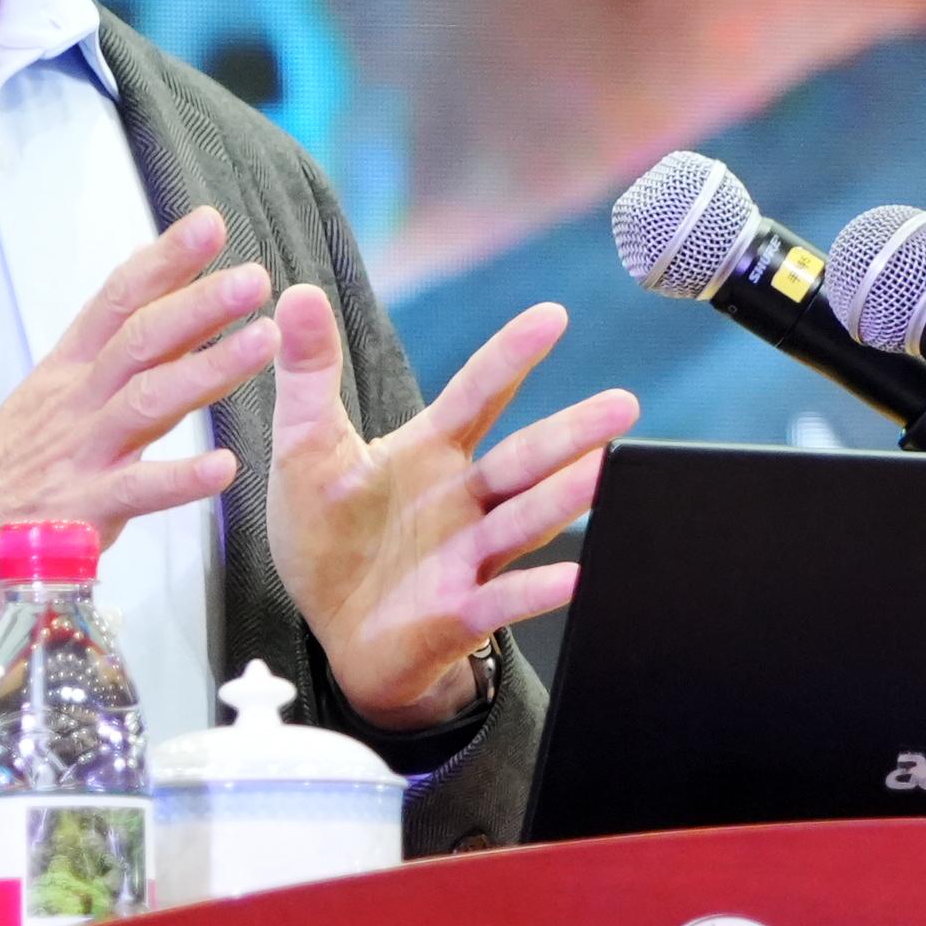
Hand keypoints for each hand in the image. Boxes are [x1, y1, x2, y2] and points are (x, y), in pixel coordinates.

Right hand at [0, 206, 270, 645]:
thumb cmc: (7, 477)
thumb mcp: (50, 402)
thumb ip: (109, 358)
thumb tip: (159, 298)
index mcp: (65, 373)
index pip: (117, 301)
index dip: (164, 259)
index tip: (210, 223)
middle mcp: (73, 404)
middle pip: (140, 339)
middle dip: (199, 303)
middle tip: (255, 276)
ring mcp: (76, 456)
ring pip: (148, 401)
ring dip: (209, 369)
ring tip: (263, 343)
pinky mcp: (78, 513)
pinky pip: (136, 491)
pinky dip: (180, 478)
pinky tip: (224, 467)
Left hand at [264, 288, 637, 729]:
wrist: (332, 630)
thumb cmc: (329, 537)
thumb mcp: (305, 450)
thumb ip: (309, 376)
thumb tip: (300, 294)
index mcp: (430, 452)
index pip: (477, 395)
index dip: (510, 357)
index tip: (552, 316)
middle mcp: (463, 500)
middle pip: (524, 459)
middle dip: (572, 433)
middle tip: (624, 405)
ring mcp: (468, 557)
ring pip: (524, 521)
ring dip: (563, 499)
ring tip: (603, 474)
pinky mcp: (459, 612)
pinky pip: (502, 600)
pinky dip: (535, 590)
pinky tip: (570, 578)